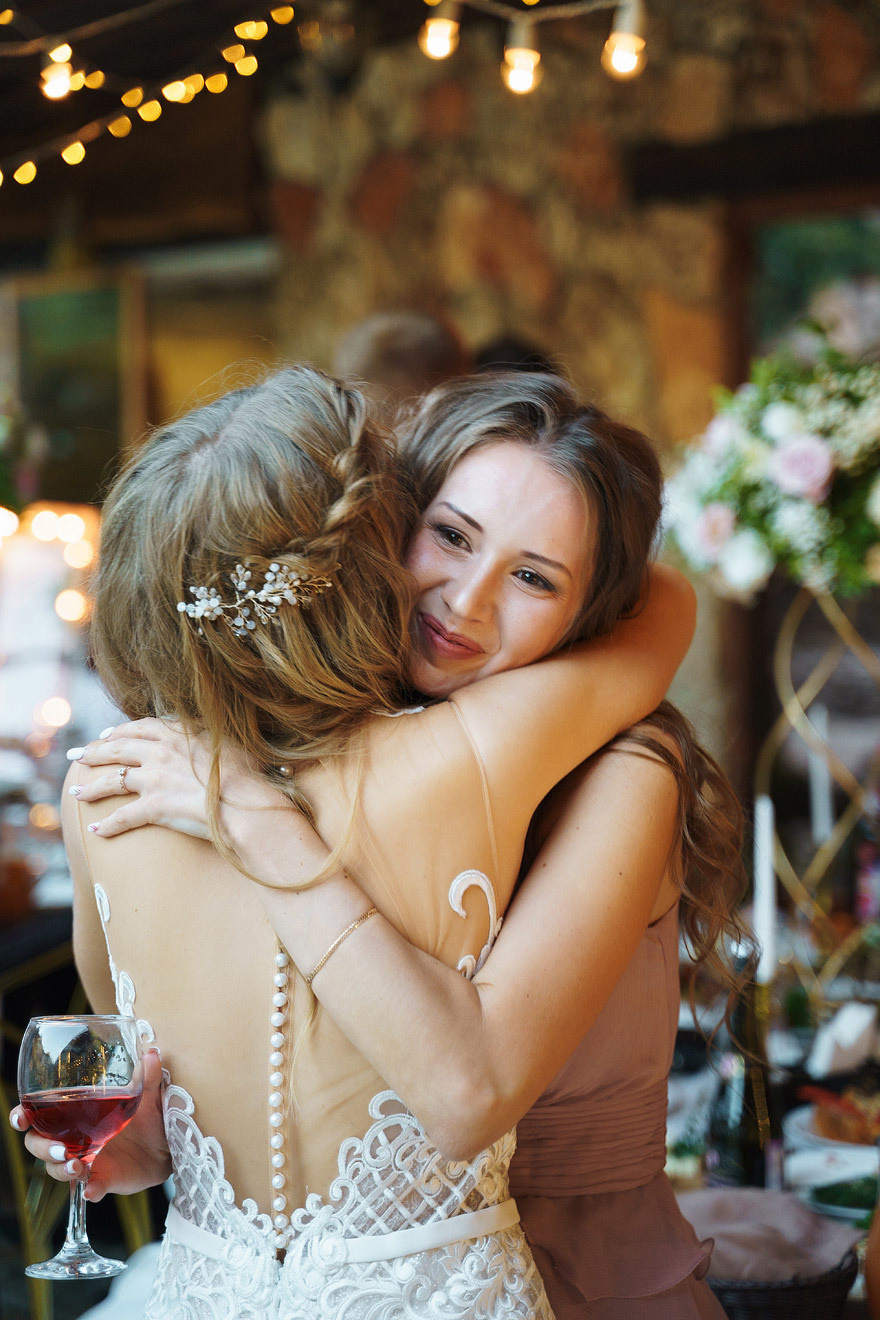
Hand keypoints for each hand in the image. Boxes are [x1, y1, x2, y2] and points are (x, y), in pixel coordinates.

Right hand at [9, 1048, 169, 1201]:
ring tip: (77, 1166)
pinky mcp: (101, 1180)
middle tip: (60, 1149)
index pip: (38, 1114)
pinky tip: (91, 1190)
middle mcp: (73, 1138)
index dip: (23, 1116)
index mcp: (76, 1113)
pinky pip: (88, 1188)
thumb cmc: (149, 1115)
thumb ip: (149, 1077)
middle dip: (41, 1147)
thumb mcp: (149, 1094)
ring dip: (60, 1169)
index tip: (21, 1117)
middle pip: (37, 1144)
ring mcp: (85, 1161)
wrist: (168, 1145)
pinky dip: (88, 1190)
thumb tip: (152, 1054)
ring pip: (55, 1169)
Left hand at [67, 718, 281, 839]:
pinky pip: (123, 817)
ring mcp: (156, 779)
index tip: (106, 734)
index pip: (140, 727)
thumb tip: (212, 734)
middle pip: (117, 748)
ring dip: (91, 787)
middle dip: (93, 752)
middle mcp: (162, 752)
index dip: (120, 731)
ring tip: (75, 792)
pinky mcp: (154, 807)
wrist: (249, 804)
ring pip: (113, 781)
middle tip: (77, 757)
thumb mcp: (232, 744)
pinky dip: (108, 825)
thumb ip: (212, 737)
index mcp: (180, 734)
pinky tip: (95, 830)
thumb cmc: (250, 777)